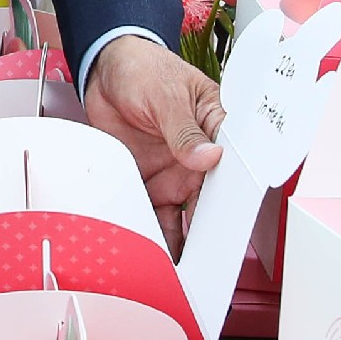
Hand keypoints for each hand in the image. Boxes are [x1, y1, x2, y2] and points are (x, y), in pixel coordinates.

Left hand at [83, 34, 225, 249]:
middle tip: (210, 262)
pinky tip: (154, 255)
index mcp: (216, 129)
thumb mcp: (165, 94)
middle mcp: (200, 158)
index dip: (237, 196)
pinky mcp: (148, 182)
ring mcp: (175, 173)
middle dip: (213, 232)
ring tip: (184, 270)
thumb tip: (209, 156)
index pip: (235, 167)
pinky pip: (155, 215)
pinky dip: (154, 235)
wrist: (103, 69)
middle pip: (213, 202)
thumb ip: (184, 129)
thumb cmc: (144, 69)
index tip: (234, 222)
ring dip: (185, 241)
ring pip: (185, 216)